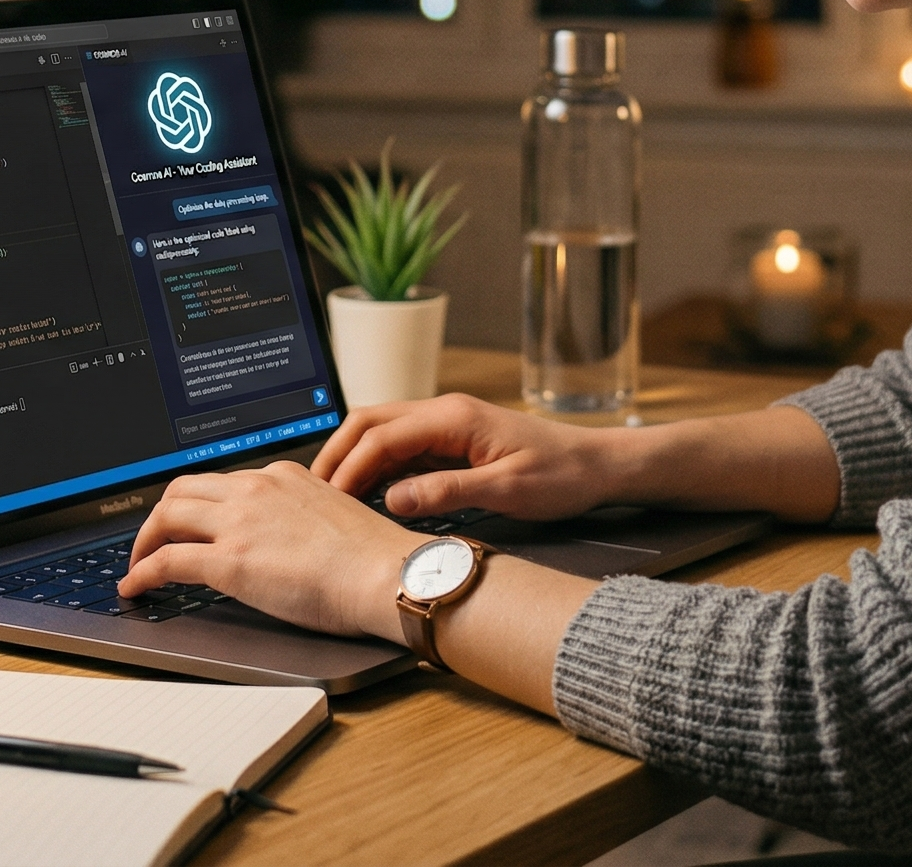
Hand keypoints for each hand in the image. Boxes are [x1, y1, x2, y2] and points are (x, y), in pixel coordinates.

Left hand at [118, 461, 422, 641]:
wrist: (387, 574)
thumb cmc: (374, 558)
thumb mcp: (333, 516)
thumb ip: (301, 517)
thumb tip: (285, 542)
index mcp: (283, 476)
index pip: (224, 482)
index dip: (198, 505)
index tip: (190, 523)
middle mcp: (257, 489)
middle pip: (184, 489)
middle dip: (161, 516)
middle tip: (154, 541)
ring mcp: (240, 522)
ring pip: (167, 515)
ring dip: (144, 540)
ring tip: (138, 564)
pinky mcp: (229, 560)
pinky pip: (166, 560)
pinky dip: (141, 573)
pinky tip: (135, 587)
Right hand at [311, 393, 626, 519]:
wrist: (597, 465)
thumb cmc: (560, 476)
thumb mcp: (507, 490)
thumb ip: (448, 492)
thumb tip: (392, 499)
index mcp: (454, 417)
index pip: (382, 435)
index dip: (350, 466)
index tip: (329, 499)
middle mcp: (445, 412)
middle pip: (370, 421)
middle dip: (339, 453)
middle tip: (314, 492)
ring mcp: (448, 424)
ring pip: (382, 431)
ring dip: (355, 458)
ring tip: (332, 495)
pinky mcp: (453, 440)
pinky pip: (404, 447)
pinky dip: (379, 466)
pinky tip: (369, 494)